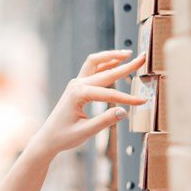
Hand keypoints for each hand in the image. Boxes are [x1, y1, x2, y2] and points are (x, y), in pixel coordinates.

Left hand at [32, 49, 147, 156]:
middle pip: (105, 71)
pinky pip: (92, 69)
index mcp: (78, 95)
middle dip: (125, 66)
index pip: (108, 94)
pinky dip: (105, 63)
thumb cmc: (63, 136)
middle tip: (142, 59)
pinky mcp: (77, 86)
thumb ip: (105, 121)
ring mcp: (76, 83)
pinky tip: (116, 61)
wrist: (48, 138)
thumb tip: (124, 111)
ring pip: (94, 62)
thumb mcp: (85, 132)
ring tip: (128, 53)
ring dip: (111, 56)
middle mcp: (76, 85)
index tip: (142, 102)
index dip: (127, 98)